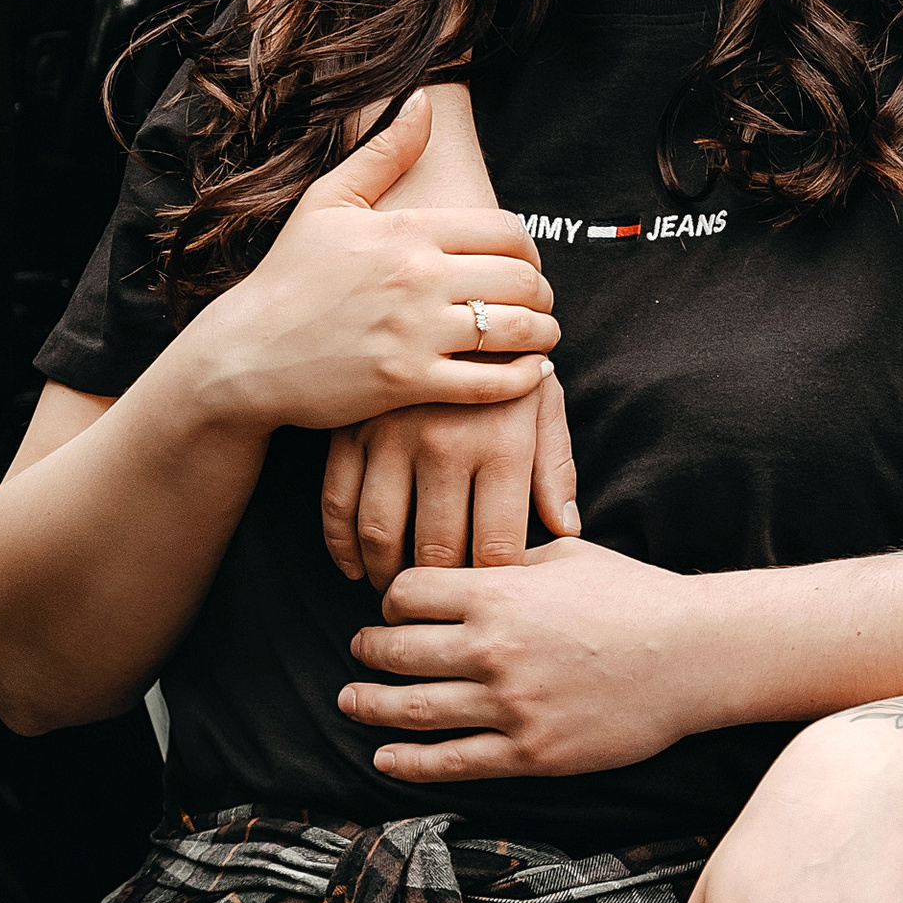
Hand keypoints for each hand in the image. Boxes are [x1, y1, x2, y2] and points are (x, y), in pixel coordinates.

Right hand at [183, 93, 558, 433]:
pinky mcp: (409, 383)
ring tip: (541, 336)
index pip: (506, 230)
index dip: (529, 248)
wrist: (243, 354)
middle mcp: (417, 277)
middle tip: (538, 301)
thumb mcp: (327, 202)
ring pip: (518, 329)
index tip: (525, 262)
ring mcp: (414, 333)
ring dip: (544, 334)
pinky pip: (492, 383)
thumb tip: (423, 99)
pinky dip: (524, 378)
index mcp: (406, 230)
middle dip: (542, 291)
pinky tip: (528, 372)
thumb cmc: (288, 277)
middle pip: (522, 279)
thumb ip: (384, 152)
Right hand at [322, 367, 581, 585]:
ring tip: (400, 590)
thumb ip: (555, 467)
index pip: (499, 546)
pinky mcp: (348, 429)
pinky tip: (355, 567)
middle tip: (443, 604)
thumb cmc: (505, 356)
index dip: (495, 585)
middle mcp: (443, 442)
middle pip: (437, 550)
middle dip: (441, 589)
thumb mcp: (543, 401)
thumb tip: (565, 532)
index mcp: (500, 441)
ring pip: (381, 535)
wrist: (442, 297)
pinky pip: (337, 503)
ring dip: (387, 575)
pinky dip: (340, 546)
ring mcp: (389, 435)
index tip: (492, 598)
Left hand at [341, 541, 704, 777]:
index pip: (405, 593)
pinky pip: (450, 761)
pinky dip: (407, 762)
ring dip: (368, 705)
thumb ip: (511, 560)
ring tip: (350, 702)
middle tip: (361, 653)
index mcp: (500, 591)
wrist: (694, 654)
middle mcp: (493, 647)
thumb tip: (472, 564)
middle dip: (368, 651)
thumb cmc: (637, 596)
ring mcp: (509, 704)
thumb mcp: (570, 555)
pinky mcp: (530, 752)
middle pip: (395, 650)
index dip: (391, 599)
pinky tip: (385, 757)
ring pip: (409, 709)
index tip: (393, 608)